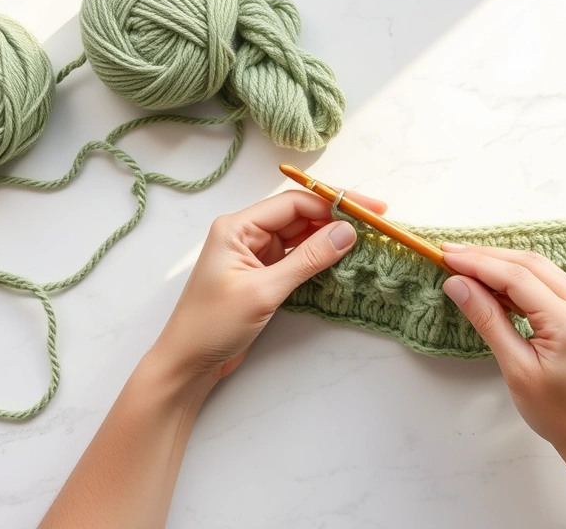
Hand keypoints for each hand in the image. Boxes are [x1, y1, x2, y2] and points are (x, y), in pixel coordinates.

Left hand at [150, 189, 385, 384]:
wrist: (187, 363)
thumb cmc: (213, 324)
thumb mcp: (264, 290)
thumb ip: (307, 259)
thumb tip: (347, 232)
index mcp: (237, 227)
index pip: (294, 203)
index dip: (334, 202)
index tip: (370, 210)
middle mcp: (246, 234)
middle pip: (300, 216)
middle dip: (337, 218)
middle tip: (377, 222)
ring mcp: (255, 255)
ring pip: (301, 237)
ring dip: (330, 238)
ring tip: (367, 240)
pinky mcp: (262, 276)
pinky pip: (297, 258)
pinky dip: (319, 259)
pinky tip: (343, 259)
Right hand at [440, 244, 565, 469]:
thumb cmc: (557, 414)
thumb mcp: (516, 369)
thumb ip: (488, 320)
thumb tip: (458, 285)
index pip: (517, 277)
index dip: (479, 263)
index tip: (447, 257)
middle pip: (531, 264)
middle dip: (488, 257)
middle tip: (450, 254)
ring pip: (542, 269)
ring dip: (504, 264)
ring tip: (467, 264)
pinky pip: (552, 283)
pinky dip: (522, 278)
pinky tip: (497, 283)